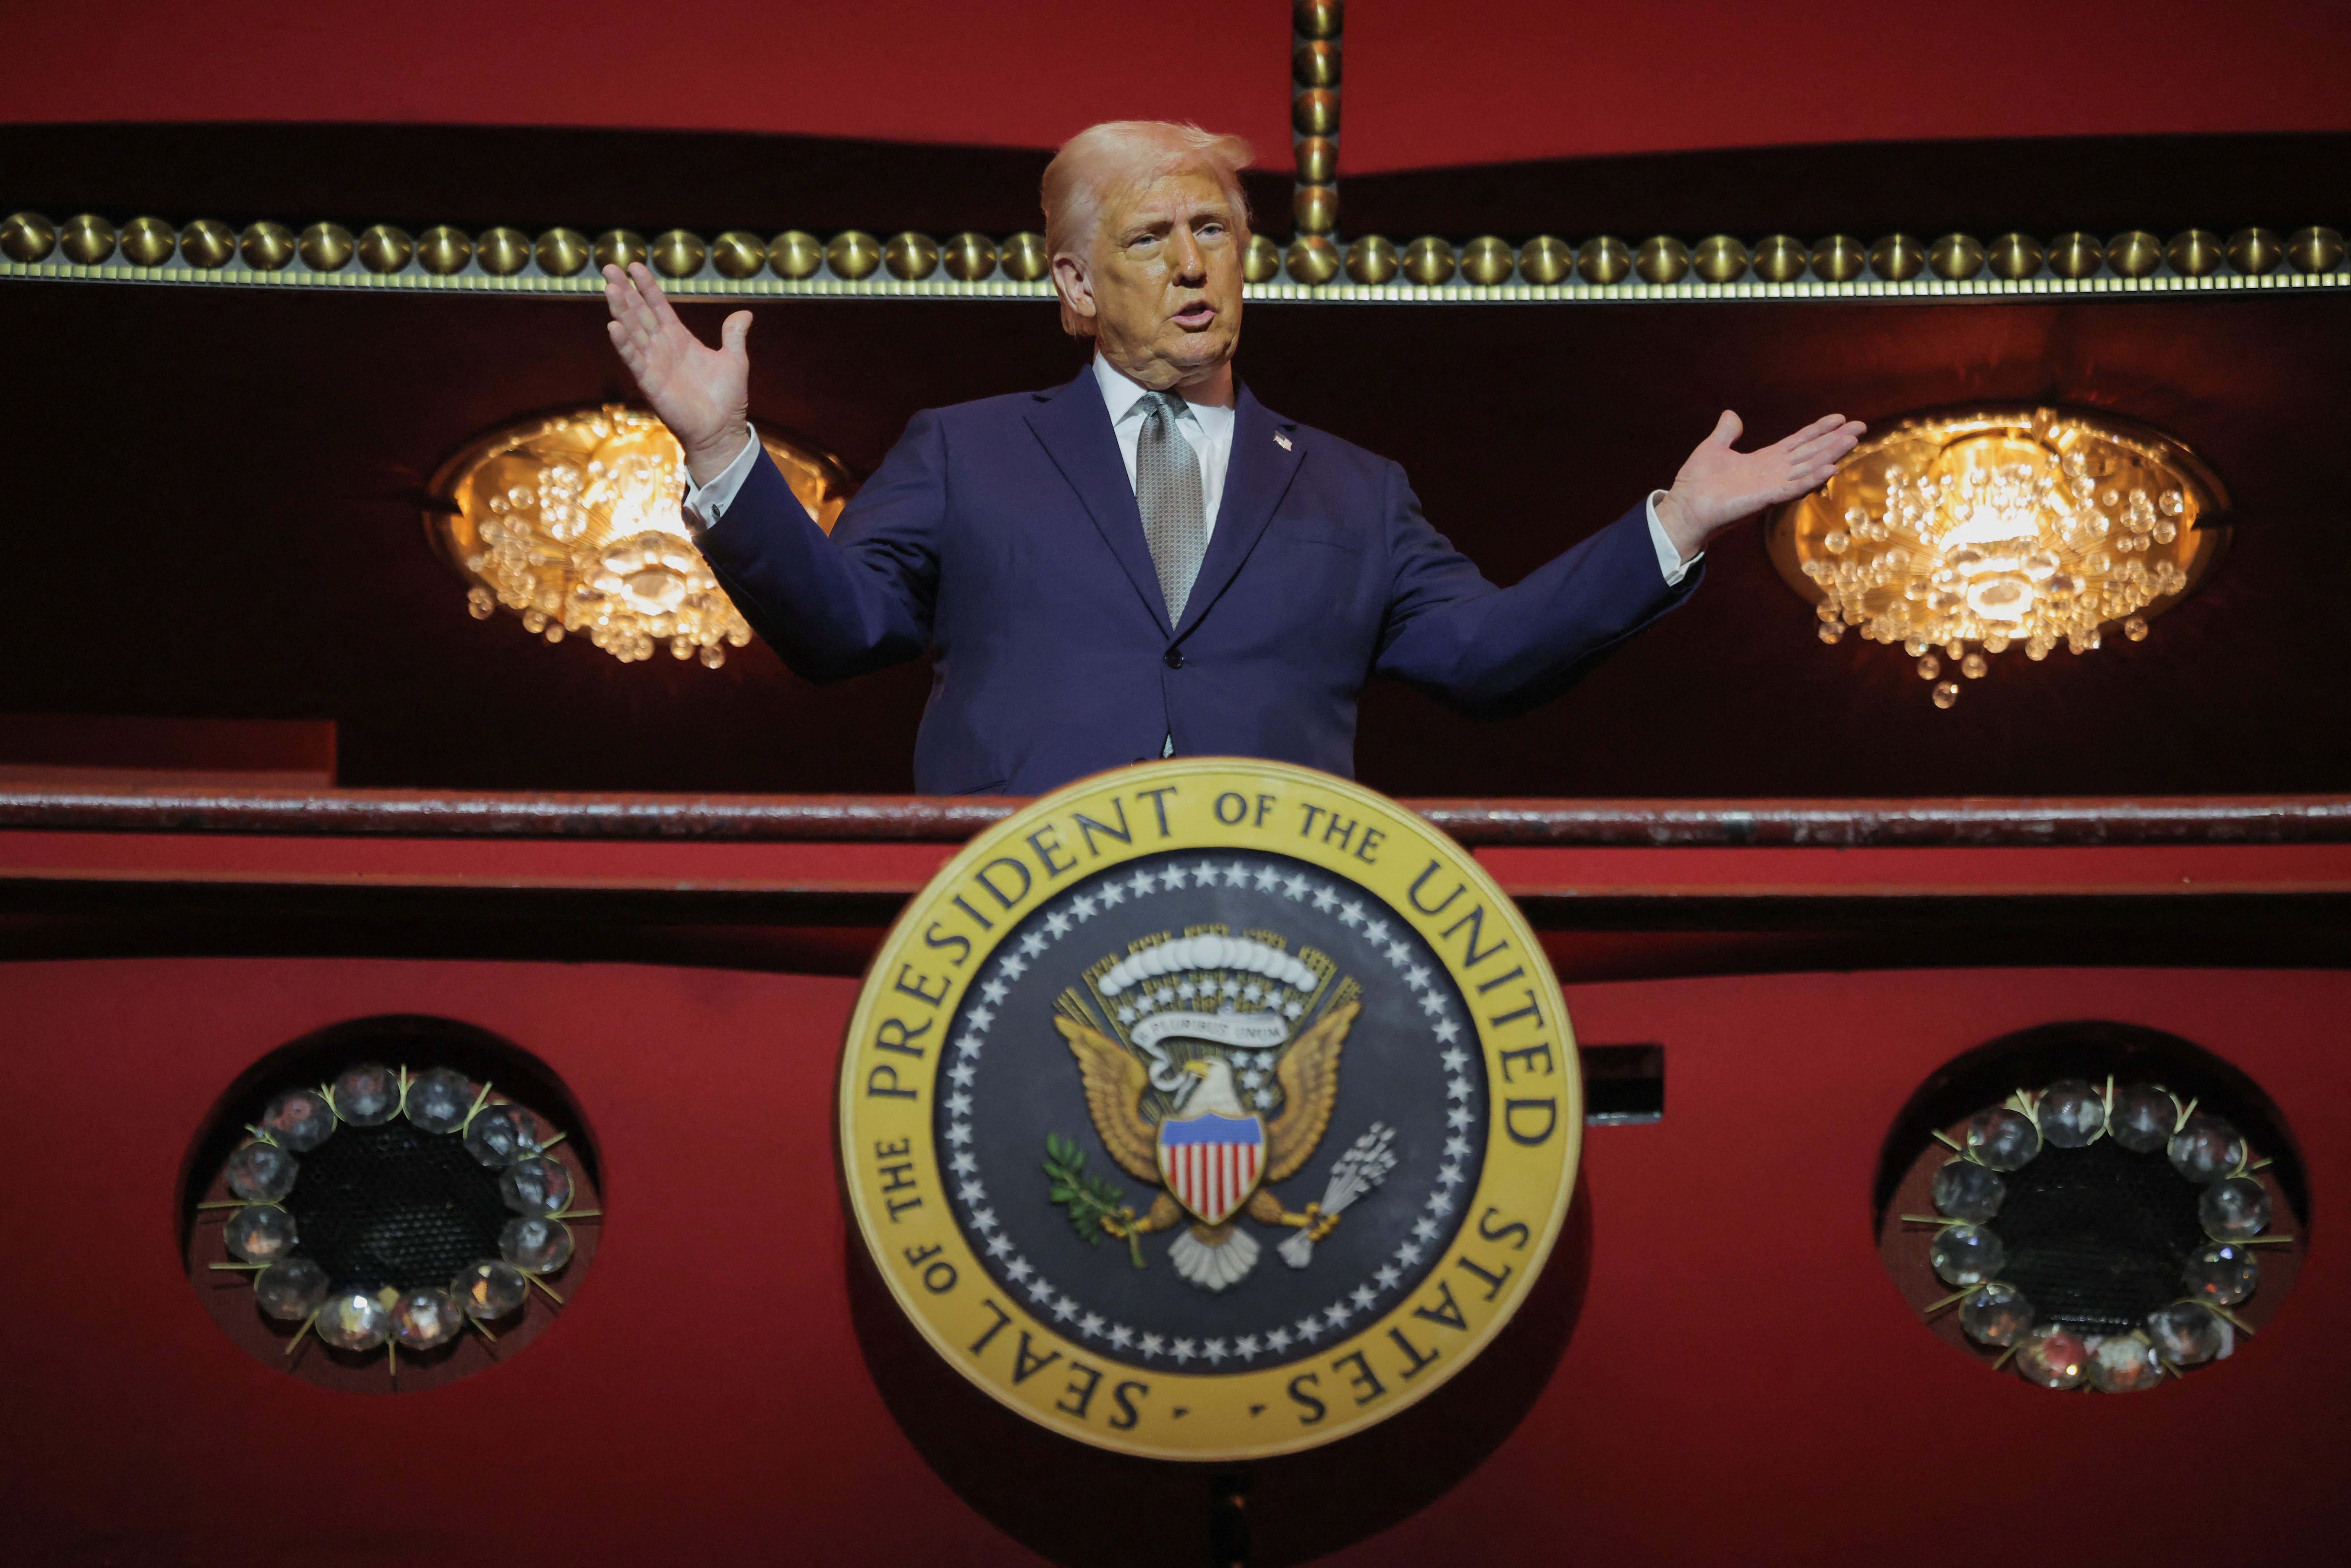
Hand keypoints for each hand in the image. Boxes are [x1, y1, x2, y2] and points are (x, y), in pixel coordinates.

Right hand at [602, 261, 752, 484]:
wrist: (722, 430)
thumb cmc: (726, 399)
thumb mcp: (735, 360)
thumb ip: (733, 335)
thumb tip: (746, 313)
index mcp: (679, 339)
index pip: (658, 307)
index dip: (647, 287)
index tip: (635, 266)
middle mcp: (662, 348)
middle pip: (639, 313)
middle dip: (625, 291)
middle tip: (609, 268)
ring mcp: (654, 364)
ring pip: (633, 331)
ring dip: (621, 310)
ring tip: (609, 288)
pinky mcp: (650, 382)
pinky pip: (634, 359)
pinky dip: (624, 344)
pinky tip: (613, 326)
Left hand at [1654, 410, 1864, 561]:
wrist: (1685, 508)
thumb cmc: (1696, 484)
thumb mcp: (1712, 448)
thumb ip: (1726, 432)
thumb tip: (1731, 413)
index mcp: (1764, 460)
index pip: (1798, 441)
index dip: (1818, 429)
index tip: (1839, 417)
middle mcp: (1773, 472)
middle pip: (1811, 452)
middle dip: (1835, 439)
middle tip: (1861, 426)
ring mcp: (1772, 485)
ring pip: (1809, 466)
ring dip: (1831, 454)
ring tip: (1853, 440)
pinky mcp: (1766, 498)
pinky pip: (1795, 487)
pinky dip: (1813, 478)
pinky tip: (1832, 468)